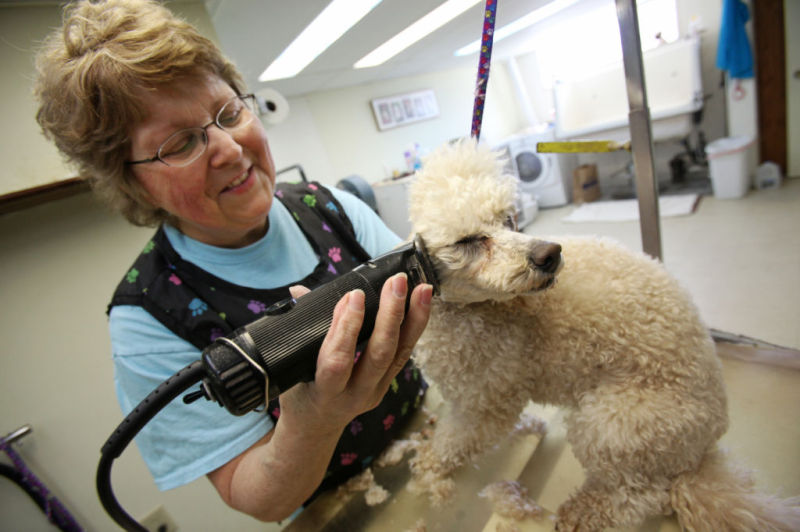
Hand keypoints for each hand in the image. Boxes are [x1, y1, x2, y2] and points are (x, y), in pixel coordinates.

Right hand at [280, 273, 431, 435]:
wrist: (315, 426)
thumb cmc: (299, 392)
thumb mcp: (290, 368)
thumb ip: (298, 330)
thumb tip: (298, 291)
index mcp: (325, 393)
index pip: (338, 361)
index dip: (346, 328)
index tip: (353, 296)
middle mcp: (355, 395)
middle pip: (379, 355)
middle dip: (390, 316)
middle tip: (397, 282)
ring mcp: (376, 391)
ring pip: (399, 353)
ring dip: (413, 318)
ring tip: (423, 288)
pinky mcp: (388, 383)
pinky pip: (404, 353)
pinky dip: (415, 326)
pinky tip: (424, 303)